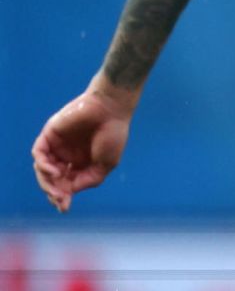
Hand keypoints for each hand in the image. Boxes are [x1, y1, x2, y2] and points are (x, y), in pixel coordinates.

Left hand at [33, 83, 135, 212]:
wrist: (111, 109)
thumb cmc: (113, 135)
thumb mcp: (106, 165)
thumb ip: (88, 180)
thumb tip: (68, 192)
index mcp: (80, 163)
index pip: (65, 184)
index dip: (63, 197)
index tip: (64, 207)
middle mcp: (66, 156)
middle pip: (51, 179)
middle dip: (54, 192)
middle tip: (60, 199)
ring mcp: (57, 146)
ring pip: (42, 168)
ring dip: (47, 182)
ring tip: (57, 188)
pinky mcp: (49, 134)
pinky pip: (39, 153)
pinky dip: (43, 164)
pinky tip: (55, 171)